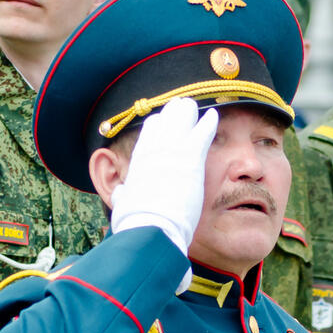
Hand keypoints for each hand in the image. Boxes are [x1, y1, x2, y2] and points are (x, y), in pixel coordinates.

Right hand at [110, 98, 217, 257]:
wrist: (151, 225)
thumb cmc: (136, 220)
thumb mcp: (123, 202)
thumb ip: (123, 194)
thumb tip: (119, 195)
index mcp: (140, 158)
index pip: (150, 130)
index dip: (159, 125)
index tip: (164, 122)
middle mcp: (155, 148)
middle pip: (166, 118)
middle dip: (175, 113)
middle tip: (183, 107)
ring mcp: (174, 150)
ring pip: (183, 119)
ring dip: (189, 112)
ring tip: (194, 106)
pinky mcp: (191, 157)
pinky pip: (203, 132)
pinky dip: (209, 123)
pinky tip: (213, 116)